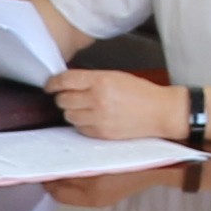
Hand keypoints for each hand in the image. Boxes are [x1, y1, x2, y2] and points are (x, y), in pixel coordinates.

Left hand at [52, 67, 189, 143]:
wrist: (161, 112)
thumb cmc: (141, 93)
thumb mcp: (115, 76)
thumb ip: (91, 79)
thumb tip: (68, 83)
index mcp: (101, 80)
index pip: (65, 80)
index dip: (53, 83)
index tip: (50, 86)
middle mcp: (97, 99)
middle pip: (63, 99)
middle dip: (64, 97)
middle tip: (71, 96)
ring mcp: (99, 118)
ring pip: (69, 116)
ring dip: (72, 111)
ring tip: (85, 108)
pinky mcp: (102, 134)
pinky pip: (80, 129)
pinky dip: (82, 124)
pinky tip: (93, 119)